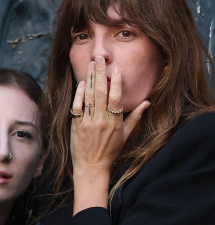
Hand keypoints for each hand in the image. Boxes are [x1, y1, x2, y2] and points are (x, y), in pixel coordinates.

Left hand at [70, 56, 149, 212]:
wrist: (92, 166)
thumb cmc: (110, 150)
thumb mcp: (126, 135)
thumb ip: (135, 117)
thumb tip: (147, 102)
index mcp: (115, 122)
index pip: (116, 99)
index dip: (116, 84)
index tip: (116, 70)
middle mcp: (101, 121)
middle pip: (101, 93)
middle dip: (100, 74)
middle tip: (100, 58)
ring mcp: (87, 122)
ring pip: (89, 97)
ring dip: (90, 79)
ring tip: (91, 64)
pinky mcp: (76, 125)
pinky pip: (77, 106)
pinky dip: (79, 94)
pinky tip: (82, 83)